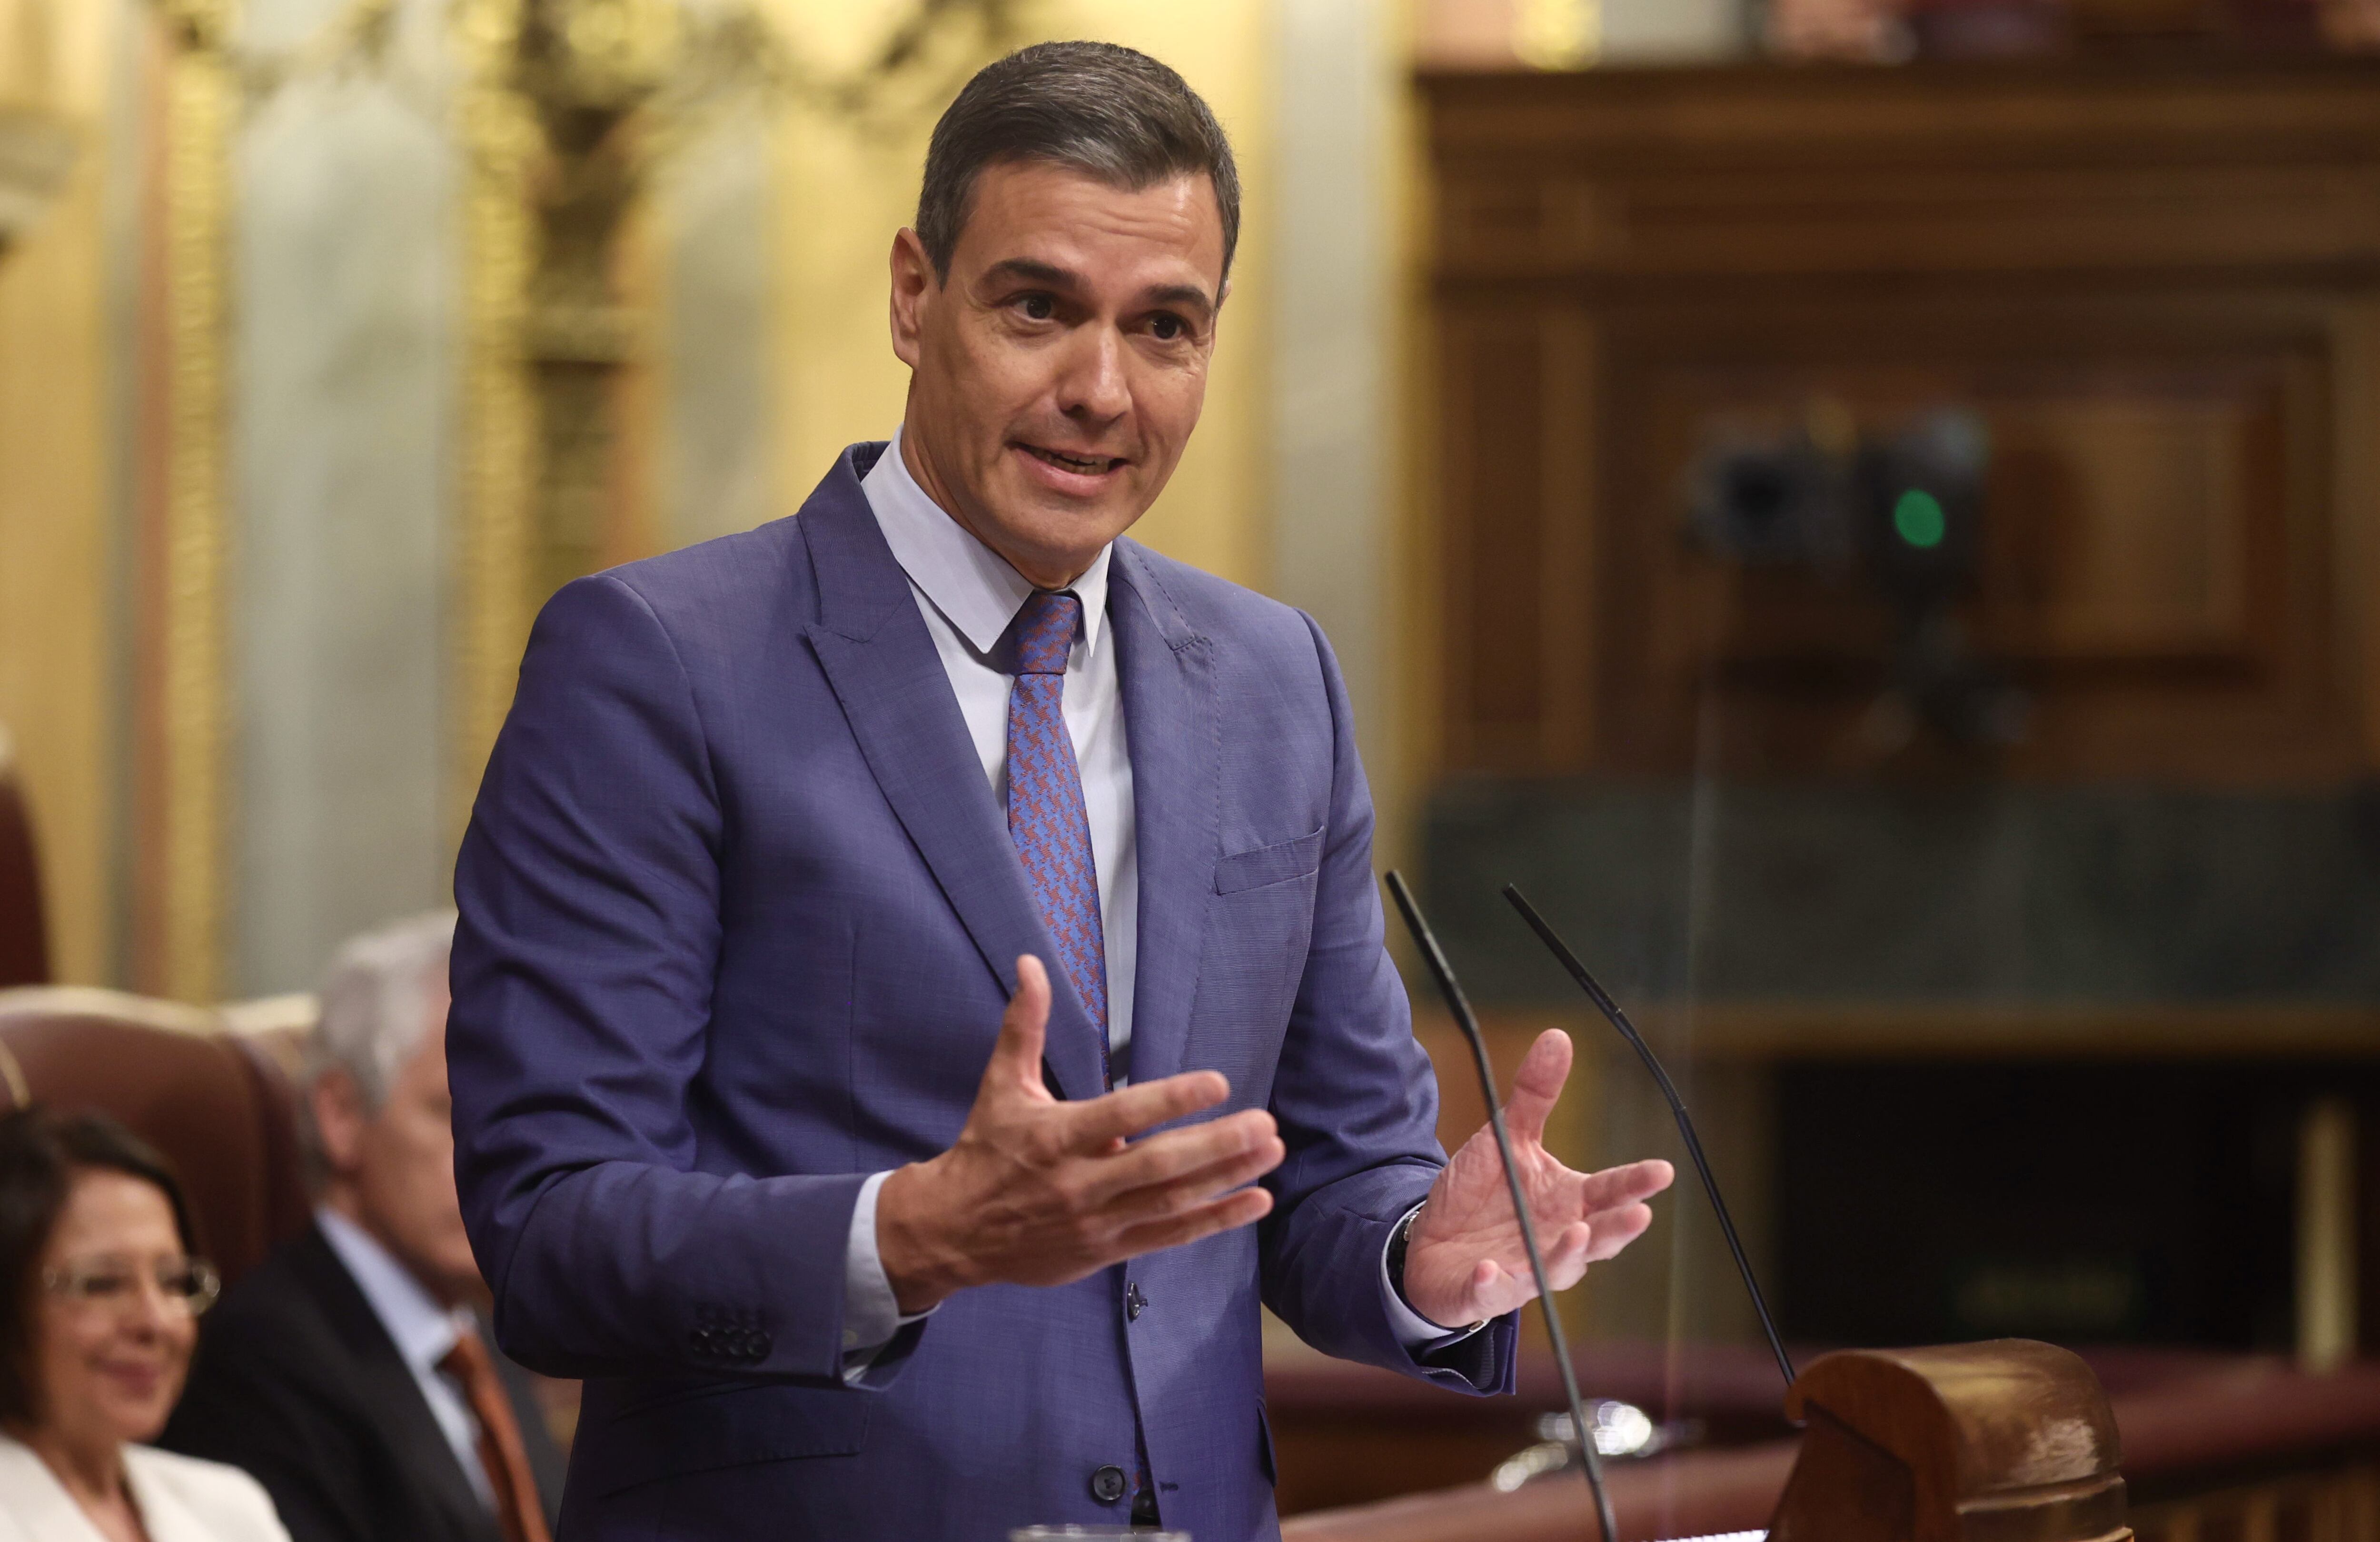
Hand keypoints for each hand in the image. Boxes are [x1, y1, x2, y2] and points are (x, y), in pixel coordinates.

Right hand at [875, 956, 1286, 1313]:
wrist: (953, 1231)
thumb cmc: (985, 1149)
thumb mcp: (1001, 1084)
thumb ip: (1025, 1024)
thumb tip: (1030, 963)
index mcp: (1056, 1137)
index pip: (1122, 1116)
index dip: (1171, 1100)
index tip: (1218, 1082)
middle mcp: (1079, 1183)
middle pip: (1157, 1166)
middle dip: (1216, 1145)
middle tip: (1265, 1123)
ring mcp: (1096, 1223)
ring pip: (1170, 1203)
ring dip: (1226, 1179)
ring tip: (1271, 1153)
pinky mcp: (1107, 1252)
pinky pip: (1169, 1237)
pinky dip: (1215, 1221)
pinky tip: (1256, 1201)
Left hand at [1401, 1029, 1673, 1327]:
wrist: (1432, 1242)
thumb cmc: (1483, 1194)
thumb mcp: (1506, 1137)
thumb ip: (1535, 1095)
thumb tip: (1559, 1035)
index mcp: (1567, 1202)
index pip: (1609, 1193)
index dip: (1635, 1183)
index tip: (1663, 1171)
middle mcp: (1556, 1240)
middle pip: (1596, 1238)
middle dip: (1616, 1228)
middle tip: (1638, 1214)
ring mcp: (1524, 1270)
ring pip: (1555, 1270)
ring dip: (1567, 1255)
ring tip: (1577, 1233)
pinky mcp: (1486, 1291)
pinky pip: (1493, 1292)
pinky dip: (1493, 1284)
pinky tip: (1490, 1271)